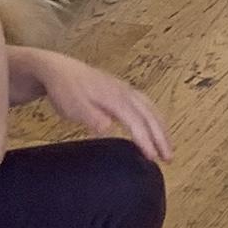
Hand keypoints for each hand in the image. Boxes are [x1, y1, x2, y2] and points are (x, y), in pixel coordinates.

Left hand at [22, 49, 171, 168]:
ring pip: (150, 109)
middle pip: (149, 115)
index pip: (136, 122)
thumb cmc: (65, 90)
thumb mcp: (73, 107)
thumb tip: (108, 127)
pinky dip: (154, 117)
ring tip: (167, 146)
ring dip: (161, 127)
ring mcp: (125, 90)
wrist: (58, 70)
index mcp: (115, 98)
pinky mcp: (122, 90)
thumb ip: (91, 117)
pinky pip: (146, 104)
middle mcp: (125, 93)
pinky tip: (154, 125)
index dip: (146, 140)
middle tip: (169, 157)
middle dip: (161, 136)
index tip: (152, 158)